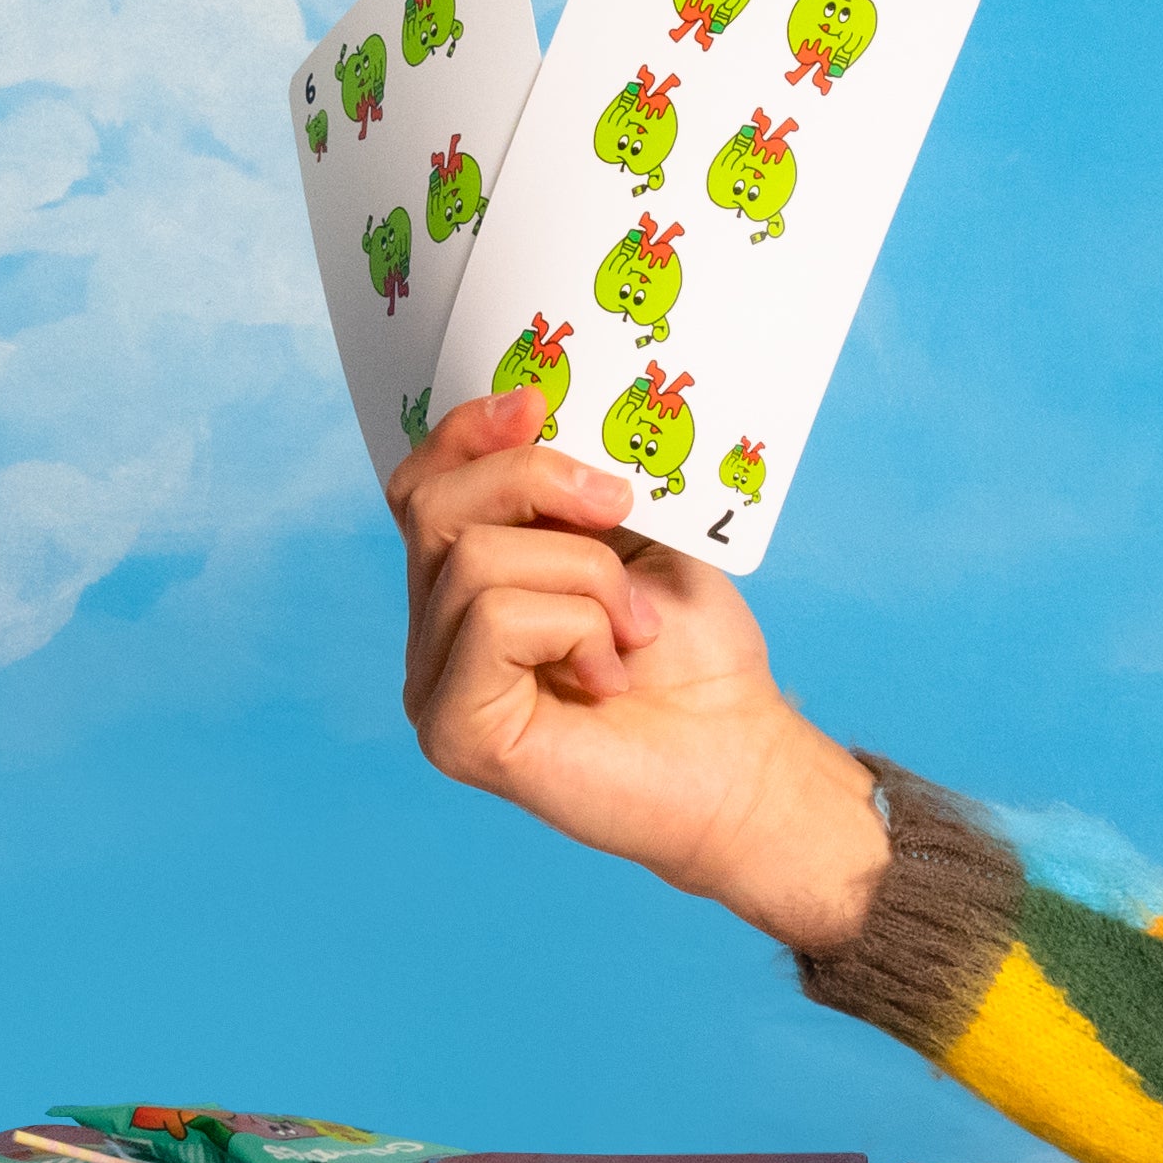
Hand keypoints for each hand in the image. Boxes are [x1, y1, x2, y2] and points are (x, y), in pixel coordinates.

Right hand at [390, 387, 889, 947]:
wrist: (743, 757)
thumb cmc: (695, 656)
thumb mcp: (634, 536)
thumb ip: (572, 482)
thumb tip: (532, 407)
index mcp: (465, 586)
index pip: (419, 487)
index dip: (466, 434)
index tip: (538, 405)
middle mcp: (433, 637)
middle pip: (434, 507)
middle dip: (539, 485)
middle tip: (621, 513)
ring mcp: (434, 688)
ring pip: (475, 561)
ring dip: (585, 576)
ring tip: (634, 628)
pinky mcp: (455, 734)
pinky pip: (493, 622)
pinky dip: (574, 628)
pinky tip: (607, 675)